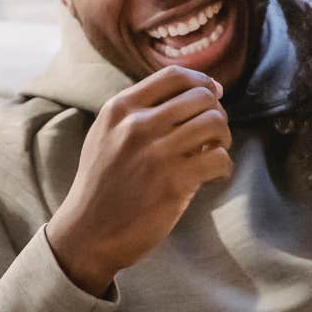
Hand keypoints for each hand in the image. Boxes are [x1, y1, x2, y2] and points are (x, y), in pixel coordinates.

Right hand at [47, 65, 232, 295]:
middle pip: (202, 97)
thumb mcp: (106, 135)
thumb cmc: (102, 185)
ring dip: (224, 138)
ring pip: (215, 123)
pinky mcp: (174, 182)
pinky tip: (214, 176)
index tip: (213, 94)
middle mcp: (138, 125)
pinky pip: (219, 158)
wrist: (87, 234)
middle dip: (217, 112)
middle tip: (214, 133)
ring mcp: (156, 153)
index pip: (174, 76)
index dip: (202, 82)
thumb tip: (194, 94)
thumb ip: (138, 112)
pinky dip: (224, 166)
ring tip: (215, 152)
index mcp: (120, 109)